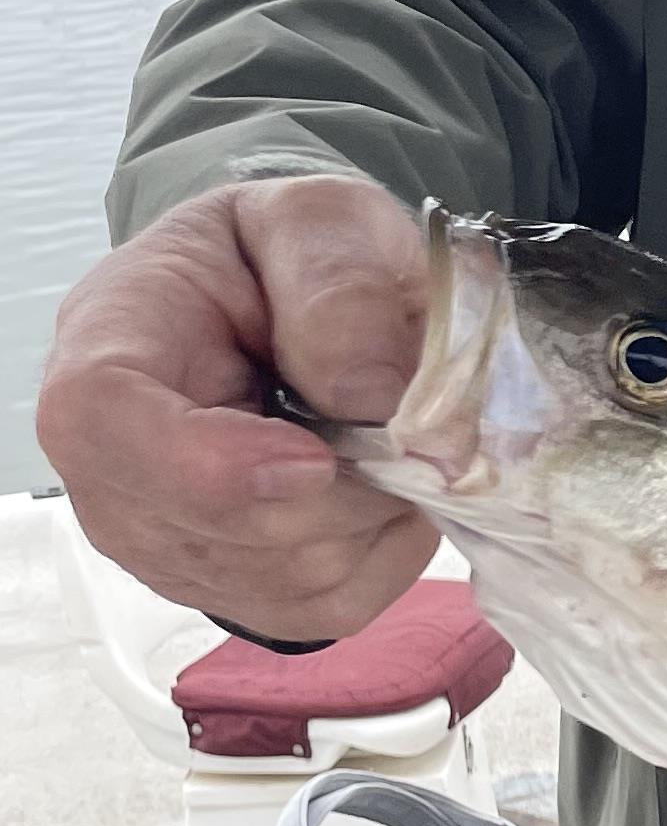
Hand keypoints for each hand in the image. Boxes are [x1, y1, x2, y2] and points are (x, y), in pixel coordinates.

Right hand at [36, 177, 439, 644]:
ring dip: (377, 510)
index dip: (213, 465)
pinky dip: (387, 549)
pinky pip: (331, 606)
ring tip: (379, 432)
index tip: (316, 458)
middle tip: (401, 406)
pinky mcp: (232, 593)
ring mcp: (164, 547)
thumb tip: (369, 392)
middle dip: (348, 481)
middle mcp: (111, 472)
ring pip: (293, 577)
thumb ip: (338, 283)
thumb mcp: (319, 219)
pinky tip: (378, 482)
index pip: (106, 427)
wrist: (277, 303)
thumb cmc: (281, 256)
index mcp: (105, 351)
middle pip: (227, 527)